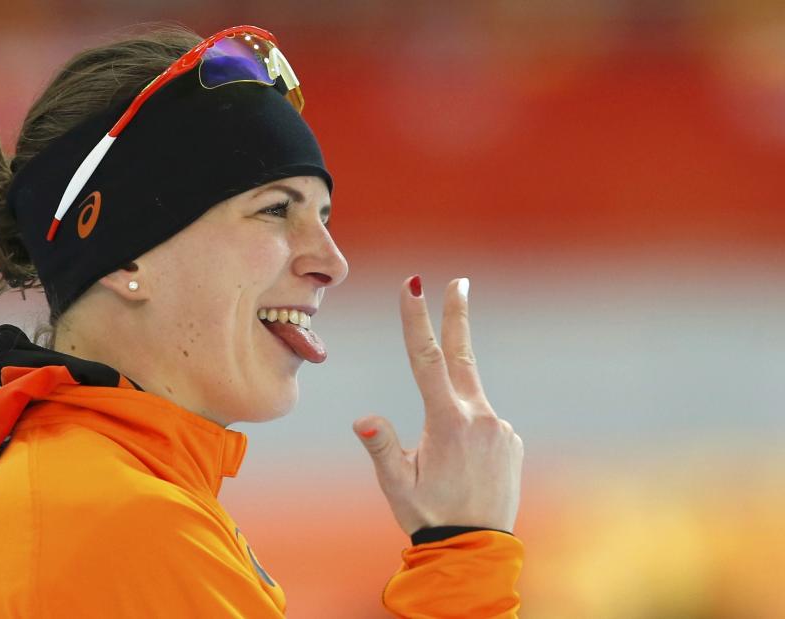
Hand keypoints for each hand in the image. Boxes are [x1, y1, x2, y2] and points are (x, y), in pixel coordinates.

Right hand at [353, 276, 522, 534]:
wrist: (476, 550)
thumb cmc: (429, 515)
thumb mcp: (397, 485)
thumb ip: (381, 448)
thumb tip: (364, 419)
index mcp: (446, 422)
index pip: (426, 360)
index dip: (417, 319)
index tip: (414, 286)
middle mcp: (479, 417)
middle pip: (462, 356)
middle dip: (457, 316)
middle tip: (460, 281)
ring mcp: (500, 428)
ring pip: (469, 403)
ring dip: (452, 414)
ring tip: (447, 465)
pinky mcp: (511, 440)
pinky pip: (484, 426)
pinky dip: (469, 435)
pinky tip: (465, 470)